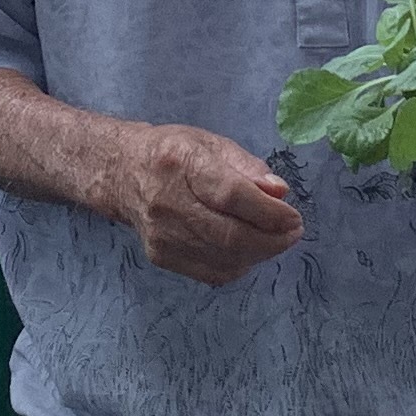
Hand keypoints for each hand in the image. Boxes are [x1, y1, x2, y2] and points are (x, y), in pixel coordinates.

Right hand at [114, 125, 303, 284]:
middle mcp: (167, 202)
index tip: (293, 217)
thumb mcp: (211, 144)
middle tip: (293, 233)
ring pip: (224, 257)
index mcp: (182, 163)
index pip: (231, 195)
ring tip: (275, 239)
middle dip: (271, 240)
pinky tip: (248, 250)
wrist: (122, 174)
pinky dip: (238, 264)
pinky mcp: (162, 257)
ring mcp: (163, 234)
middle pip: (229, 234)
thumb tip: (280, 192)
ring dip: (259, 253)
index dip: (269, 212)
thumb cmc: (173, 153)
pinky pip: (212, 272)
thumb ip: (248, 167)